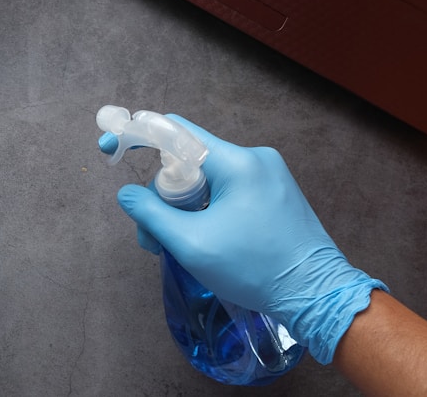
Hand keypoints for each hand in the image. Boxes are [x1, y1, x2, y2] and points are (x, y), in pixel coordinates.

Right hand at [100, 115, 385, 363]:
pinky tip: (203, 241)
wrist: (317, 296)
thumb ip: (151, 214)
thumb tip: (126, 194)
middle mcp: (254, 159)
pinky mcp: (276, 194)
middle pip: (188, 162)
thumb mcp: (191, 244)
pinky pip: (227, 191)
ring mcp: (269, 176)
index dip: (136, 135)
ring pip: (207, 180)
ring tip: (177, 248)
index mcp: (236, 162)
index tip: (109, 147)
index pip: (175, 131)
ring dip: (183, 208)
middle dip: (162, 195)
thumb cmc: (254, 269)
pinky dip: (206, 211)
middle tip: (152, 238)